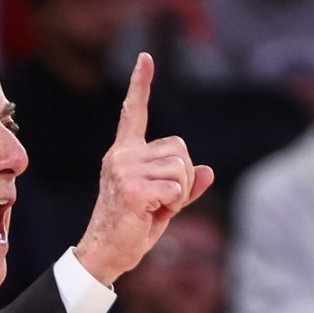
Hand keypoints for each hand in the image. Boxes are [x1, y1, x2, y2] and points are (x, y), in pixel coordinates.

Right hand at [74, 53, 214, 286]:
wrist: (106, 254)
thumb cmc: (132, 228)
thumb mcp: (163, 203)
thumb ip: (184, 186)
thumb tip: (208, 171)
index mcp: (125, 153)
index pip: (134, 112)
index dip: (141, 84)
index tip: (145, 58)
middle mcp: (122, 156)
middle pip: (179, 148)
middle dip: (183, 177)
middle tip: (162, 201)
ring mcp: (125, 170)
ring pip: (181, 169)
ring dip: (179, 194)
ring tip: (155, 208)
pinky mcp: (131, 188)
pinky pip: (176, 188)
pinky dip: (174, 204)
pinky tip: (152, 214)